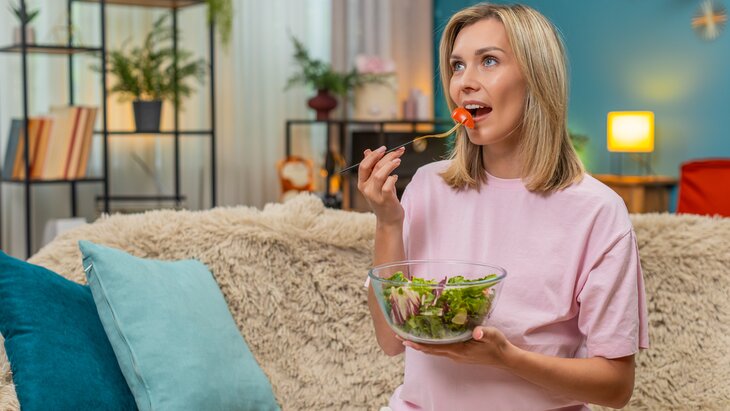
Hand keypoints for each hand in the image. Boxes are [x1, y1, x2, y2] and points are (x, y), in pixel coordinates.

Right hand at [357, 145, 405, 225]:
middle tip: (398, 151)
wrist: (389, 220)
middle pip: (374, 167)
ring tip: (398, 161)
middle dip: (387, 156)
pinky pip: (388, 185)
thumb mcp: (376, 183)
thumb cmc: (384, 199)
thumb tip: (367, 151)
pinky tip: (396, 177)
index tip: (384, 148)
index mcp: (362, 184)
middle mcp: (366, 189)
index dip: (373, 155)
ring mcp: (375, 195)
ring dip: (390, 165)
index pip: (364, 165)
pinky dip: (393, 178)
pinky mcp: (385, 200)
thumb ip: (372, 168)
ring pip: (380, 174)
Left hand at [400, 326, 516, 367]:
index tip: (405, 340)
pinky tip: (427, 338)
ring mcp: (456, 355)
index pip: (434, 348)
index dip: (419, 344)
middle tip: (399, 336)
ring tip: (408, 337)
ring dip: (421, 344)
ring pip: (434, 350)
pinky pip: (440, 349)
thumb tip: (475, 332)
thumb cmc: (498, 345)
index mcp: (459, 350)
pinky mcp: (459, 353)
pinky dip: (431, 345)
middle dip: (415, 344)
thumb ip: (483, 332)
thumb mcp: (493, 335)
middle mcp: (455, 354)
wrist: (505, 358)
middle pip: (430, 350)